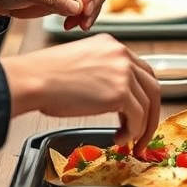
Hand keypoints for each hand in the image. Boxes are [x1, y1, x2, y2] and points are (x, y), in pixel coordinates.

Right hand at [1, 35, 160, 146]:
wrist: (34, 79)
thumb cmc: (45, 75)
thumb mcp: (80, 63)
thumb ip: (101, 72)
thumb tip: (112, 97)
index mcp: (111, 45)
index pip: (141, 71)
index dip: (143, 95)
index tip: (141, 112)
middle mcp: (121, 54)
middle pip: (152, 86)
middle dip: (151, 113)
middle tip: (144, 132)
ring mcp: (123, 72)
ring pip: (147, 105)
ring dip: (141, 128)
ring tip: (129, 141)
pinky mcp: (120, 92)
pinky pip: (138, 118)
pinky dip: (132, 133)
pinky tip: (119, 139)